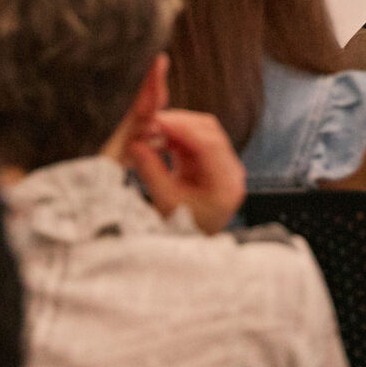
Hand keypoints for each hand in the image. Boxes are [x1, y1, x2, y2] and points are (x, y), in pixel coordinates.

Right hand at [123, 109, 246, 233]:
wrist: (190, 246)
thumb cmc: (180, 230)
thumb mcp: (165, 202)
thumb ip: (151, 171)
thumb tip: (134, 143)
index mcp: (226, 185)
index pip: (209, 145)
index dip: (182, 128)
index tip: (157, 120)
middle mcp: (231, 172)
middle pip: (209, 132)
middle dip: (178, 123)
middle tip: (150, 121)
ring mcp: (224, 166)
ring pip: (202, 132)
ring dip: (176, 128)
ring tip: (150, 131)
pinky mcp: (212, 163)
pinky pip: (195, 141)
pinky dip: (176, 137)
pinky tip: (158, 139)